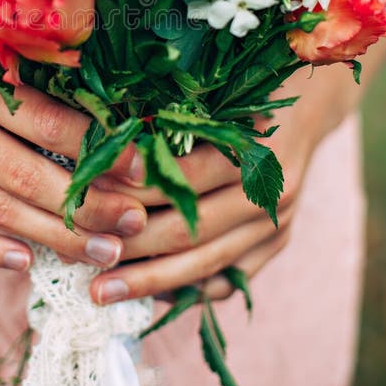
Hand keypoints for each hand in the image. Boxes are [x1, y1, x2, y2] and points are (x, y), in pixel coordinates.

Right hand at [0, 12, 147, 271]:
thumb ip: (21, 77)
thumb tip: (93, 119)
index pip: (47, 124)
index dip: (99, 150)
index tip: (140, 168)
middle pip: (27, 176)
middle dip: (89, 206)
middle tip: (135, 223)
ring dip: (52, 237)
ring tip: (99, 251)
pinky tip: (23, 260)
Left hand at [89, 104, 316, 305]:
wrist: (305, 106)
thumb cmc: (243, 90)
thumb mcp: (212, 93)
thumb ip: (167, 118)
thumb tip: (104, 148)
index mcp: (253, 147)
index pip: (183, 177)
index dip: (133, 186)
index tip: (87, 195)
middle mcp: (268, 191)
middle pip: (190, 230)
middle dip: (130, 248)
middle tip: (79, 262)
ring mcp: (276, 222)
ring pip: (206, 264)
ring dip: (150, 281)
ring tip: (102, 291)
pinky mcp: (277, 243)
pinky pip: (228, 280)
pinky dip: (186, 290)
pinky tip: (147, 295)